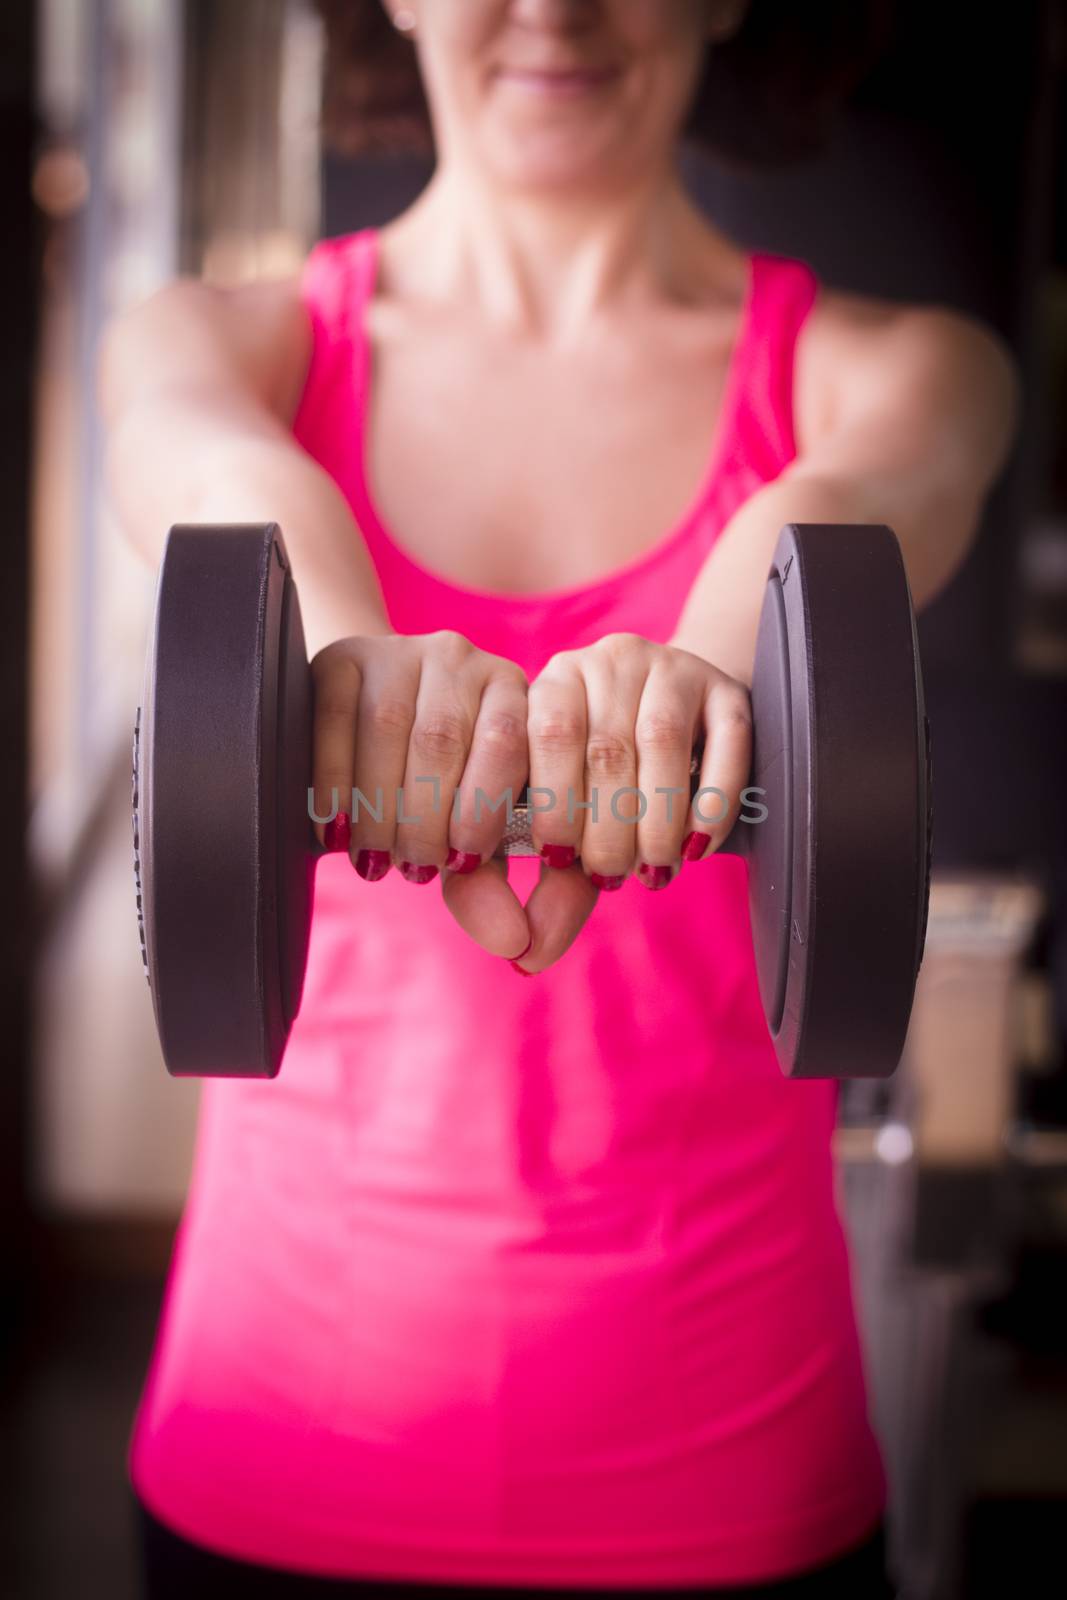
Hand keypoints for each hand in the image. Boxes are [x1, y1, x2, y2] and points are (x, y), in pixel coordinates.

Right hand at [310, 630, 534, 961]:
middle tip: (411, 869)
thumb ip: (500, 892)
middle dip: (423, 817)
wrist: (369, 738)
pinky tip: (332, 826)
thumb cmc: (438, 802)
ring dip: (376, 805)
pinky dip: (333, 778)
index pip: (510, 744)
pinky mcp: (345, 657)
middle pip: (442, 739)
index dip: (483, 808)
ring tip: (375, 857)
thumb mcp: (471, 843)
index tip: (462, 862)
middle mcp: (467, 661)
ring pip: (386, 727)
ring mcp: (403, 652)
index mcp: (518, 698)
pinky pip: (334, 715)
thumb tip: (518, 948)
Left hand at [514, 633, 751, 973]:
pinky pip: (726, 741)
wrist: (683, 723)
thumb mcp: (570, 819)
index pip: (544, 736)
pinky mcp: (726, 688)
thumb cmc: (608, 786)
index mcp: (553, 684)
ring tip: (655, 867)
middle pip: (606, 748)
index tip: (560, 862)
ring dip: (659, 819)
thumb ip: (545, 885)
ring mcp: (671, 668)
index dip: (554, 807)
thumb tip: (525, 958)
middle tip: (614, 876)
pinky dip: (713, 802)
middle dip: (609, 828)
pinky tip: (699, 845)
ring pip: (663, 742)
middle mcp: (607, 662)